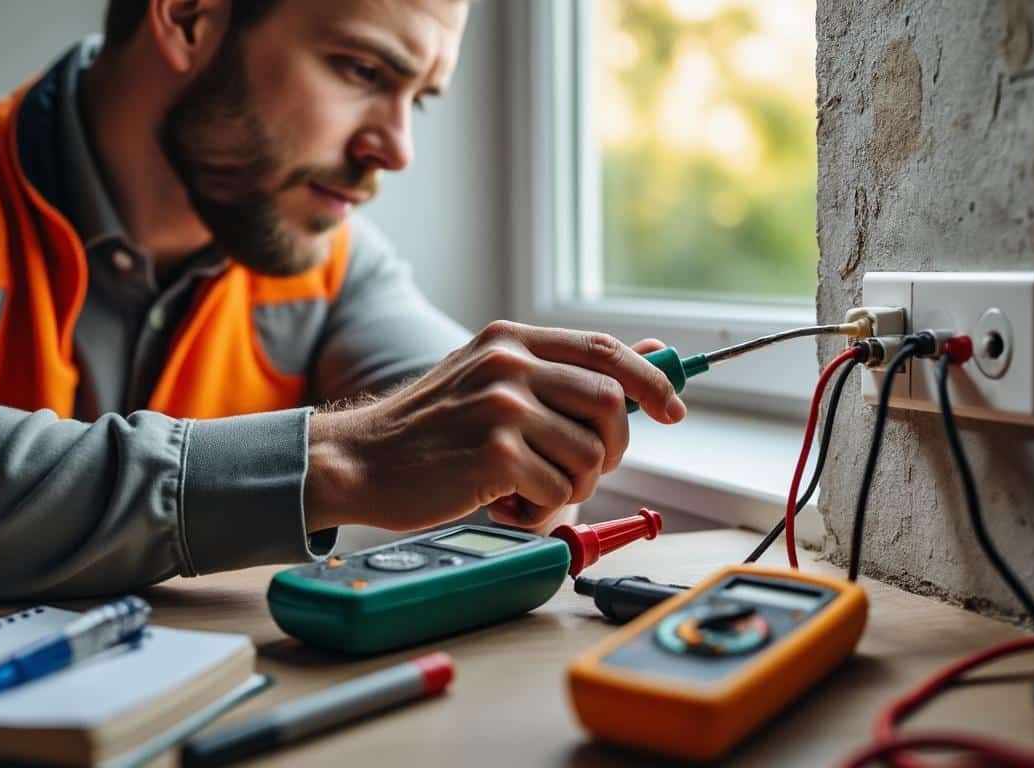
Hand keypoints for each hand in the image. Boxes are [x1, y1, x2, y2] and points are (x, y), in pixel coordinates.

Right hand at [304, 322, 685, 532]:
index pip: (605, 350)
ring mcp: (503, 407)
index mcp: (510, 339)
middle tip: (585, 468)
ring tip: (529, 486)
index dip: (650, 382)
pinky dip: (541, 507)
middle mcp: (508, 363)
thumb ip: (561, 369)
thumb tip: (650, 355)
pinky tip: (505, 501)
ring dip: (573, 484)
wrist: (362, 461)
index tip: (672, 411)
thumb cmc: (429, 430)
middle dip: (613, 447)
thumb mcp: (490, 379)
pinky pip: (558, 489)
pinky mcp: (497, 454)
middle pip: (609, 402)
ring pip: (590, 454)